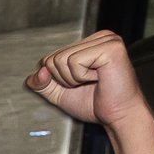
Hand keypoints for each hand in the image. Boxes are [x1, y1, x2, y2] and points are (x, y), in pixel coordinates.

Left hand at [29, 29, 153, 153]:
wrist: (117, 115)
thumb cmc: (94, 103)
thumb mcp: (59, 93)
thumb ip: (42, 84)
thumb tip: (37, 73)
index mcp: (88, 44)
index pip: (50, 58)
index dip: (57, 79)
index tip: (79, 84)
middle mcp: (99, 38)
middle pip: (53, 58)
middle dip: (64, 79)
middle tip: (88, 84)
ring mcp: (106, 40)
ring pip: (61, 59)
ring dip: (74, 79)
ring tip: (94, 81)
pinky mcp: (110, 47)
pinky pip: (74, 61)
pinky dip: (82, 76)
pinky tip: (99, 78)